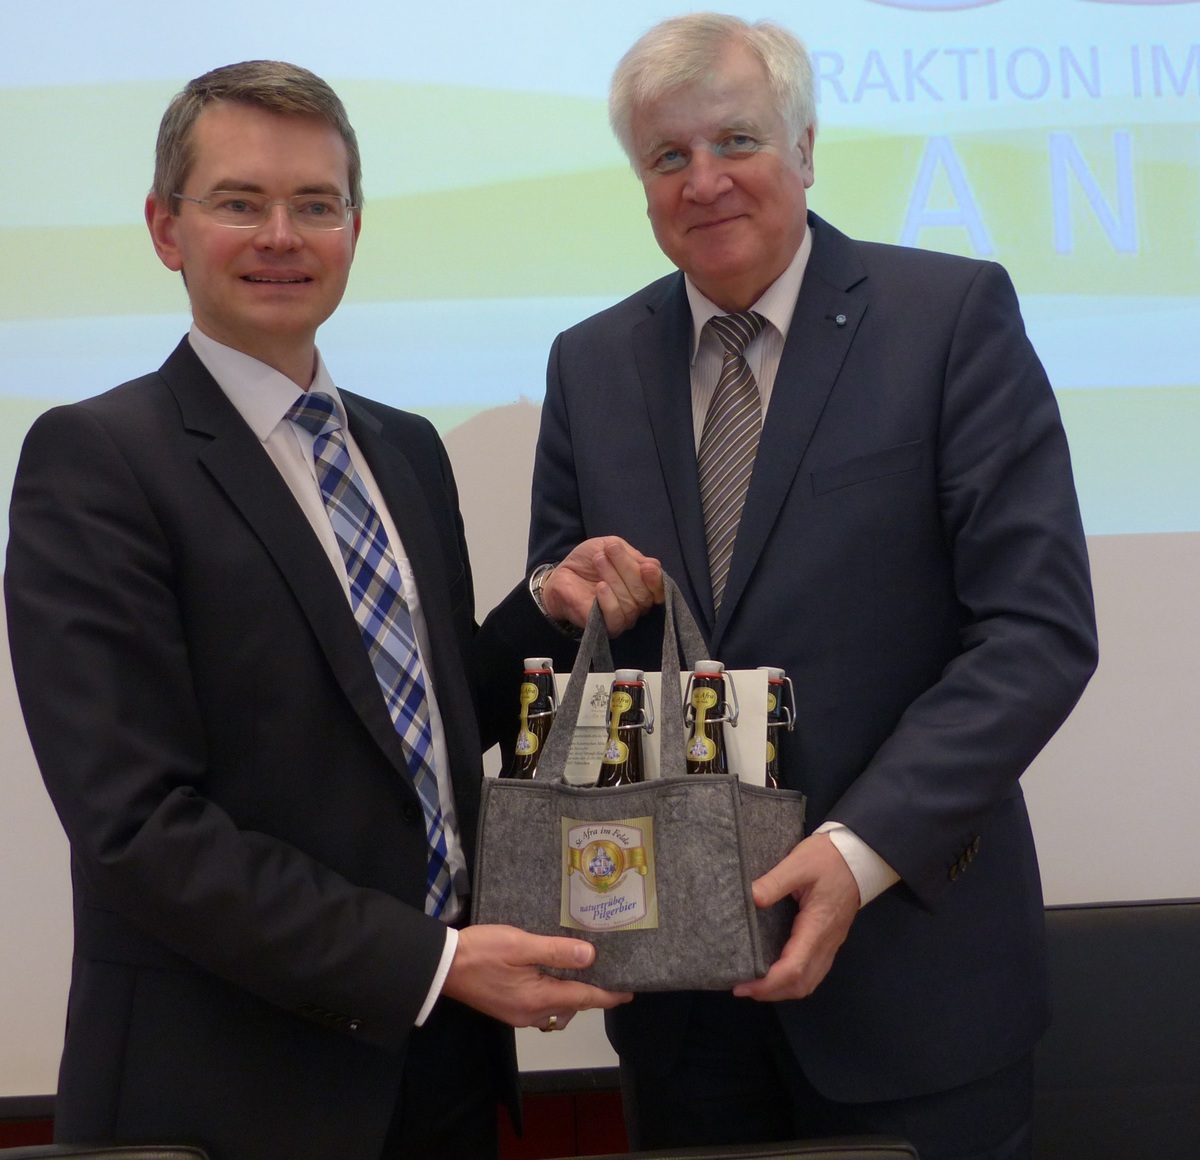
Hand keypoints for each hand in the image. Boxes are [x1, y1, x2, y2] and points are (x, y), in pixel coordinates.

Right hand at [442, 924, 631, 1029]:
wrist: (442, 965)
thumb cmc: (482, 951)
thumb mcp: (520, 945)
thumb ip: (556, 951)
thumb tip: (591, 957)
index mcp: (538, 999)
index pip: (584, 998)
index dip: (608, 994)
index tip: (629, 992)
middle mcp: (531, 1013)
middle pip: (573, 1004)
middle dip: (593, 992)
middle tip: (610, 972)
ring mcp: (518, 1014)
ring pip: (558, 1006)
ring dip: (573, 992)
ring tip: (585, 969)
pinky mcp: (508, 1008)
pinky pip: (542, 1004)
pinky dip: (556, 991)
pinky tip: (555, 973)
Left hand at [541, 537, 663, 635]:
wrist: (561, 574)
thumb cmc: (589, 560)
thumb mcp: (612, 546)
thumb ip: (633, 555)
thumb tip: (652, 566)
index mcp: (642, 586)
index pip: (659, 589)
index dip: (656, 580)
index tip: (647, 566)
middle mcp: (637, 605)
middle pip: (644, 595)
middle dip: (627, 568)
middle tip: (609, 550)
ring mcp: (623, 618)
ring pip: (630, 604)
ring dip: (614, 578)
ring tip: (598, 561)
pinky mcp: (606, 627)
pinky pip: (616, 618)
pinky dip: (609, 601)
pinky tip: (600, 587)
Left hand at [732, 833, 859, 1001]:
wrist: (859, 855)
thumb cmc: (829, 858)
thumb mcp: (799, 863)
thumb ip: (774, 882)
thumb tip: (751, 899)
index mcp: (817, 927)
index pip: (793, 968)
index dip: (767, 983)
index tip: (743, 986)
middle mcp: (826, 942)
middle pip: (801, 984)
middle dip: (771, 993)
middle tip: (743, 987)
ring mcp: (830, 944)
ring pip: (809, 982)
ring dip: (782, 990)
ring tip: (756, 984)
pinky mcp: (830, 940)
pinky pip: (813, 971)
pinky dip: (793, 980)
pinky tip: (777, 972)